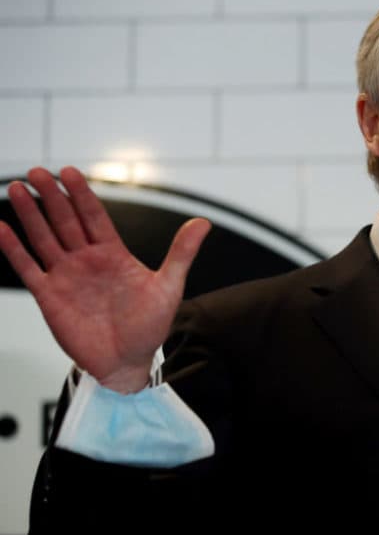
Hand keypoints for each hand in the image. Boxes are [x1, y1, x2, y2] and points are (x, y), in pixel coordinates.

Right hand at [0, 167, 209, 392]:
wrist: (127, 362)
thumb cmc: (149, 326)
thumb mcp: (169, 287)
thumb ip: (181, 253)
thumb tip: (203, 223)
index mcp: (114, 254)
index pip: (94, 217)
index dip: (82, 194)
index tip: (70, 172)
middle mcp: (87, 260)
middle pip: (66, 221)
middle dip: (52, 196)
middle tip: (39, 171)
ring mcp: (66, 276)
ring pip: (44, 238)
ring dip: (31, 214)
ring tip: (18, 187)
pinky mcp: (49, 296)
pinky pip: (27, 268)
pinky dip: (13, 249)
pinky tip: (1, 228)